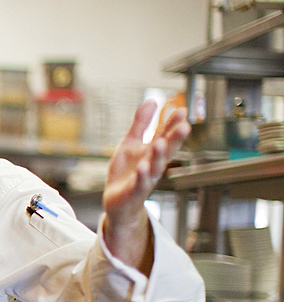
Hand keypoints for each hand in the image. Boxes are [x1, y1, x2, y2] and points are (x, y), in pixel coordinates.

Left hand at [101, 99, 189, 272]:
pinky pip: (139, 184)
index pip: (165, 136)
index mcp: (153, 152)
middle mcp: (153, 165)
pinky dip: (141, 176)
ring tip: (160, 143)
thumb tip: (152, 101)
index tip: (181, 111)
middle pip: (166, 151)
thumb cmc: (126, 172)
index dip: (173, 124)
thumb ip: (141, 124)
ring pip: (155, 167)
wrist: (117, 201)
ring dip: (158, 156)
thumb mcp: (131, 143)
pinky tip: (143, 167)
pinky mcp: (133, 192)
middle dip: (174, 140)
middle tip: (184, 127)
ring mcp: (145, 179)